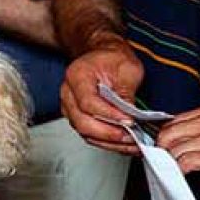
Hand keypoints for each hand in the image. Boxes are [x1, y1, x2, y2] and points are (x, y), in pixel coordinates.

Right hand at [60, 38, 144, 154]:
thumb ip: (126, 91)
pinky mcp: (78, 118)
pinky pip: (90, 135)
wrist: (105, 56)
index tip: (128, 120)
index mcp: (77, 75)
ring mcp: (70, 108)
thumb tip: (130, 114)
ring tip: (130, 142)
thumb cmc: (113, 58)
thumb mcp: (127, 67)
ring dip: (109, 141)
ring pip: (85, 132)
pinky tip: (123, 143)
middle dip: (108, 133)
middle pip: (82, 122)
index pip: (88, 102)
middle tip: (130, 135)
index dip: (108, 114)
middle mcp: (68, 93)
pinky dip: (107, 142)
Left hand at [156, 106, 199, 196]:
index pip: (172, 122)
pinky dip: (179, 172)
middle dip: (160, 152)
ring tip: (169, 176)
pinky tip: (182, 179)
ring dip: (168, 165)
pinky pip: (186, 162)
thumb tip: (178, 145)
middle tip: (160, 168)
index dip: (162, 140)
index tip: (158, 155)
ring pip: (174, 149)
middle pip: (168, 134)